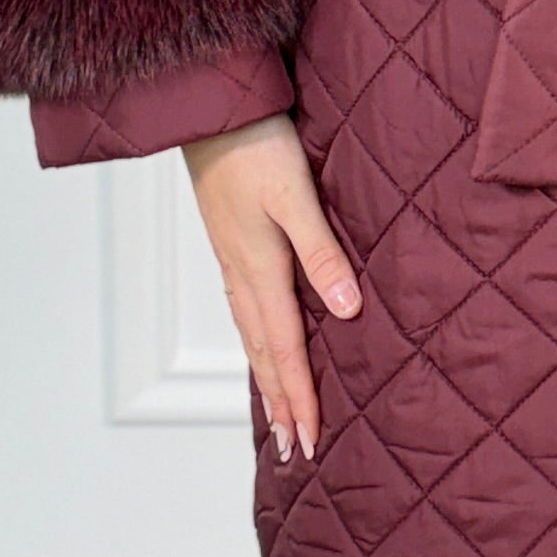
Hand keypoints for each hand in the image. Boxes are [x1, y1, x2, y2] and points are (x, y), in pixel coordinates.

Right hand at [184, 115, 359, 456]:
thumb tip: (347, 311)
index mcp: (262, 268)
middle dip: (282, 404)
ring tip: (278, 415)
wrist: (208, 106)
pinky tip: (261, 344)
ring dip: (267, 380)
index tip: (311, 440)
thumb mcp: (295, 196)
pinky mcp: (230, 242)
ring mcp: (232, 259)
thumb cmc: (255, 143)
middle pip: (265, 354)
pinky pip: (244, 310)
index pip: (286, 350)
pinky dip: (255, 343)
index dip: (300, 397)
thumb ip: (322, 253)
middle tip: (295, 450)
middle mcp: (242, 273)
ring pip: (252, 336)